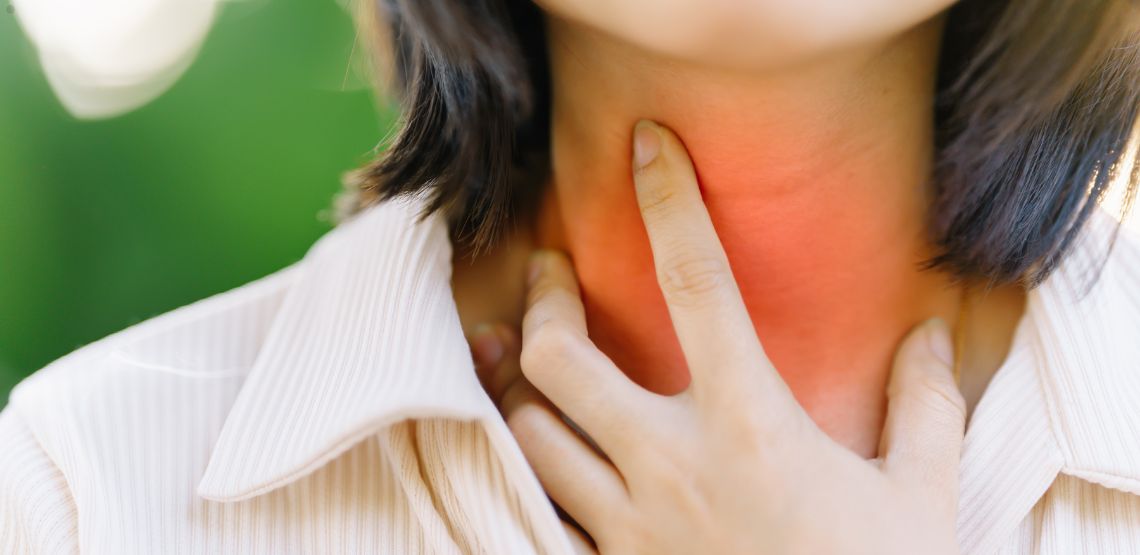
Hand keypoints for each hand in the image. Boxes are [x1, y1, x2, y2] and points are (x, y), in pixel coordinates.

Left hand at [471, 120, 965, 554]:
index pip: (697, 284)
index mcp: (751, 427)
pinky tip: (532, 447)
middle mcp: (673, 467)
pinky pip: (538, 510)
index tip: (647, 144)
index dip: (668, 201)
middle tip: (548, 273)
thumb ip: (927, 405)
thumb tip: (931, 329)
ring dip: (518, 386)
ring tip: (520, 352)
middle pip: (561, 360)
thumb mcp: (922, 497)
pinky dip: (526, 469)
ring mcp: (630, 527)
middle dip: (542, 301)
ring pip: (530, 434)